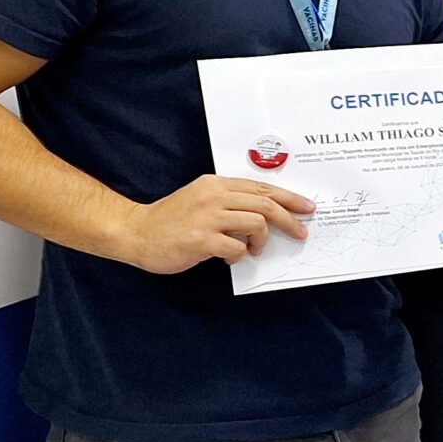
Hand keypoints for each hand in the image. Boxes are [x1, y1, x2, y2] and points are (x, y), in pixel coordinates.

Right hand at [119, 175, 314, 272]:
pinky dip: (240, 254)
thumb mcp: (201, 200)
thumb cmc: (171, 220)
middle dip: (289, 219)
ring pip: (256, 223)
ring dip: (261, 240)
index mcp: (215, 184)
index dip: (289, 198)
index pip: (262, 187)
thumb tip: (267, 214)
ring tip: (253, 249)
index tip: (307, 207)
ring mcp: (207, 217)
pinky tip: (230, 257)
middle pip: (266, 204)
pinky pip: (237, 247)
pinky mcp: (200, 240)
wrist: (135, 232)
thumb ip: (230, 202)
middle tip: (301, 232)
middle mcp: (213, 196)